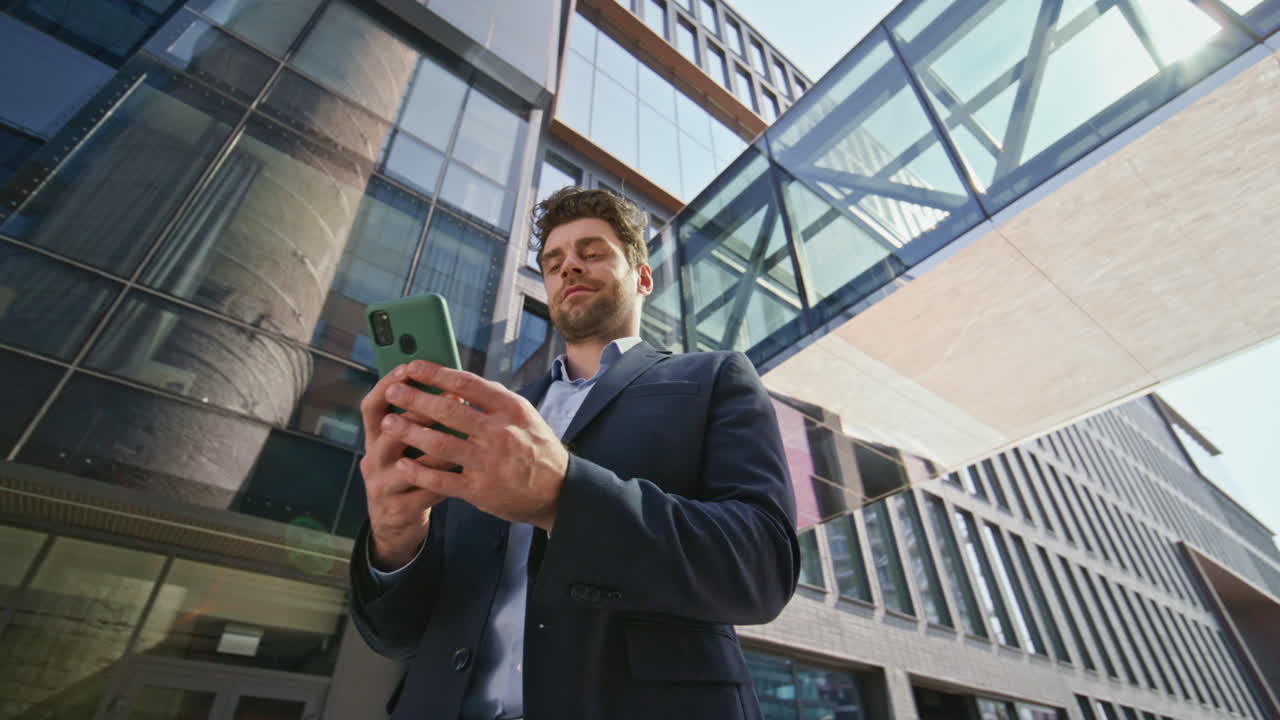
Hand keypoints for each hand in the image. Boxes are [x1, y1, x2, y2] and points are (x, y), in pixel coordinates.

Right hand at [359, 364, 453, 569]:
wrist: (395, 525)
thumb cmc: (408, 475)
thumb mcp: (405, 448)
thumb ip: (419, 422)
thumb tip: (451, 387)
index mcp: (375, 439)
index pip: (372, 406)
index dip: (387, 384)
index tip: (409, 368)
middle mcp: (373, 459)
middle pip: (390, 429)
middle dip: (420, 411)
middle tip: (452, 398)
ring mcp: (382, 486)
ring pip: (412, 462)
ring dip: (442, 447)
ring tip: (468, 434)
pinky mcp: (398, 509)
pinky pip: (429, 490)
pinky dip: (450, 479)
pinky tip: (468, 470)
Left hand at [377, 360, 568, 531]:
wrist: (558, 490)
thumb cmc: (536, 448)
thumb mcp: (524, 416)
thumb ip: (493, 400)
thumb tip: (458, 382)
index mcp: (510, 409)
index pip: (467, 384)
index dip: (436, 373)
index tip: (413, 367)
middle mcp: (499, 433)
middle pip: (447, 410)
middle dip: (414, 399)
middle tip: (393, 391)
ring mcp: (489, 462)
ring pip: (439, 443)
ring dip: (409, 431)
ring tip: (389, 423)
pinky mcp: (480, 490)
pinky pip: (441, 479)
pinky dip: (419, 470)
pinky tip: (403, 462)